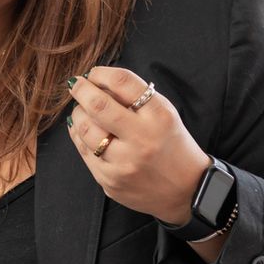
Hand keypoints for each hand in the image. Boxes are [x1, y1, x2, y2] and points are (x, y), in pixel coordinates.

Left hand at [67, 67, 209, 226]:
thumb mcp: (165, 113)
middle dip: (81, 90)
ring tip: (82, 109)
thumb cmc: (172, 144)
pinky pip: (84, 152)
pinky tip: (82, 129)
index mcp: (159, 116)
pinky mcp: (110, 181)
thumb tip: (97, 82)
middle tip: (77, 85)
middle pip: (99, 105)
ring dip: (78, 113)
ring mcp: (124, 163)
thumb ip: (136, 96)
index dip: (101, 73)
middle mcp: (142, 139)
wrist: (187, 190)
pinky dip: (79, 135)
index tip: (93, 74)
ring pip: (85, 129)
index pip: (122, 82)